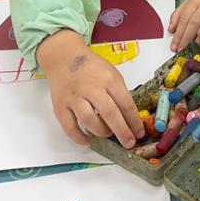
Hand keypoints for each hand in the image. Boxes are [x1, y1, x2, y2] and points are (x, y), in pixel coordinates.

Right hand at [37, 30, 143, 147]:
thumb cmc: (91, 68)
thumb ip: (119, 93)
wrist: (64, 58)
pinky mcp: (60, 106)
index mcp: (109, 79)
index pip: (126, 104)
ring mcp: (75, 97)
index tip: (139, 133)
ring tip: (107, 134)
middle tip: (129, 143)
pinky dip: (78, 137)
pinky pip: (69, 126)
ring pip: (89, 120)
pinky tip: (87, 141)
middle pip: (110, 114)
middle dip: (122, 132)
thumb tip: (129, 118)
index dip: (134, 122)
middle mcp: (92, 88)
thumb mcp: (111, 73)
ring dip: (102, 132)